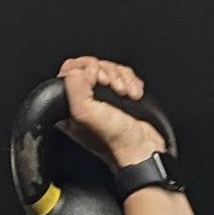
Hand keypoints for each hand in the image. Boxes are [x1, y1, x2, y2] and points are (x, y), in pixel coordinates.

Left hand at [57, 55, 165, 169]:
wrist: (144, 148)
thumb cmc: (117, 140)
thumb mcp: (86, 114)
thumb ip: (75, 88)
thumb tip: (83, 70)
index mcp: (70, 107)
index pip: (69, 70)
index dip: (85, 68)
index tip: (97, 78)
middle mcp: (85, 102)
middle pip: (91, 66)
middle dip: (107, 72)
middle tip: (115, 89)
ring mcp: (104, 99)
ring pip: (109, 68)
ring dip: (122, 78)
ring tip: (126, 94)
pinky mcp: (120, 96)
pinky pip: (123, 74)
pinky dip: (131, 81)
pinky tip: (133, 95)